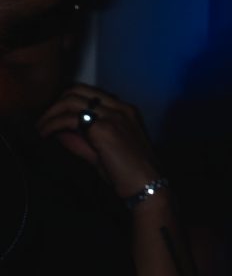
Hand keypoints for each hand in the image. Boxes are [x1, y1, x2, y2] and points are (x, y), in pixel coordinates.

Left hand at [36, 83, 161, 202]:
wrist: (146, 185)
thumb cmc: (129, 173)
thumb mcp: (104, 151)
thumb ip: (83, 139)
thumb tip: (59, 132)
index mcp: (125, 110)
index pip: (89, 93)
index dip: (66, 102)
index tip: (54, 117)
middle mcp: (120, 108)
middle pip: (77, 90)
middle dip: (55, 104)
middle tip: (43, 121)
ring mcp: (113, 116)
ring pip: (70, 101)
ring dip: (50, 114)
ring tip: (40, 128)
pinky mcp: (104, 128)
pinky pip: (69, 119)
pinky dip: (52, 125)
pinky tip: (45, 134)